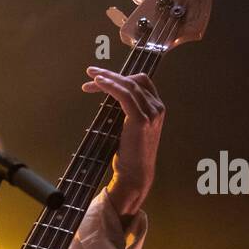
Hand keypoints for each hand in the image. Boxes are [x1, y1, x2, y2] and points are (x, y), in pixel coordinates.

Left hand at [82, 66, 164, 216]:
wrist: (135, 175)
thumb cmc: (129, 155)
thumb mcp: (130, 128)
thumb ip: (126, 112)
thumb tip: (109, 98)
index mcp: (157, 108)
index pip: (140, 82)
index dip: (120, 77)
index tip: (100, 78)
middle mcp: (157, 107)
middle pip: (133, 81)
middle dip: (110, 75)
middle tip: (91, 72)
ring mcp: (151, 113)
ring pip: (128, 85)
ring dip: (107, 78)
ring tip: (90, 75)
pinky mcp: (141, 119)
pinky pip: (124, 95)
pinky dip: (110, 86)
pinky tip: (98, 82)